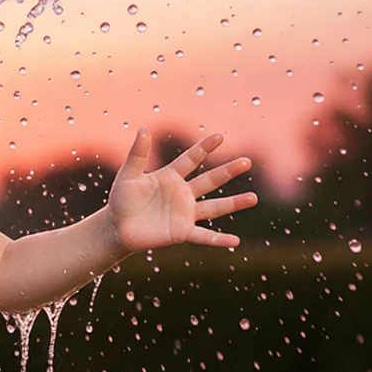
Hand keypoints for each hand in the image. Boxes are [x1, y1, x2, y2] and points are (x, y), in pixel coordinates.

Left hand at [106, 130, 257, 253]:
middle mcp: (182, 194)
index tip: (219, 137)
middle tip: (247, 162)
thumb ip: (137, 154)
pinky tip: (235, 242)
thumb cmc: (121, 199)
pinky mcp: (181, 232)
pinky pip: (203, 236)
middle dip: (228, 171)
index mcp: (170, 177)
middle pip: (209, 181)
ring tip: (253, 198)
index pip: (191, 159)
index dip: (204, 148)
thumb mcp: (128, 175)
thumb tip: (143, 129)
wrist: (117, 227)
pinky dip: (219, 240)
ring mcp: (184, 214)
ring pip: (214, 207)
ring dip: (233, 203)